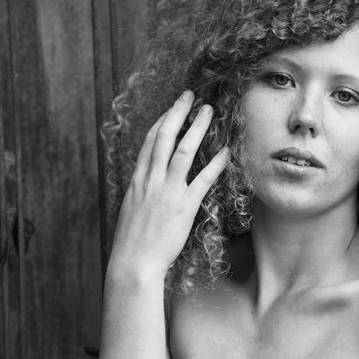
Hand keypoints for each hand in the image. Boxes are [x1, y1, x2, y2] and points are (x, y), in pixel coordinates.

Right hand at [109, 90, 228, 279]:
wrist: (133, 262)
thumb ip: (142, 193)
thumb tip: (150, 185)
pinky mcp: (183, 207)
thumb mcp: (133, 210)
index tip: (173, 108)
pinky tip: (226, 151)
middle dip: (178, 113)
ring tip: (209, 111)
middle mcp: (151, 180)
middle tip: (190, 96)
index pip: (150, 142)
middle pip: (165, 137)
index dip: (163, 121)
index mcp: (137, 180)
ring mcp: (167, 192)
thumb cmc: (133, 242)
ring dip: (197, 128)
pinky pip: (202, 180)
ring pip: (183, 151)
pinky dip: (215, 163)